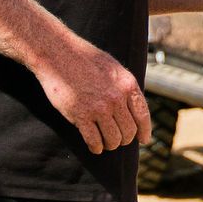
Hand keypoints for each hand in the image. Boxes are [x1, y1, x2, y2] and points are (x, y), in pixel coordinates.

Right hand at [37, 37, 152, 153]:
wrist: (58, 54)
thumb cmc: (84, 59)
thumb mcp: (113, 68)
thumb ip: (124, 87)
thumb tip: (134, 108)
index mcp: (127, 84)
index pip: (143, 116)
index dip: (144, 131)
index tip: (143, 140)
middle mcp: (116, 98)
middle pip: (129, 132)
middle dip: (124, 139)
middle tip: (117, 139)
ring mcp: (99, 107)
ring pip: (113, 139)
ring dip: (110, 144)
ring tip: (105, 143)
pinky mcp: (81, 115)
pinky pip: (94, 141)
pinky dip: (96, 147)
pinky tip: (94, 146)